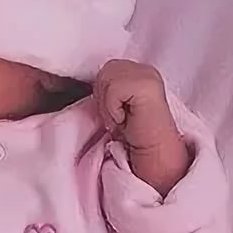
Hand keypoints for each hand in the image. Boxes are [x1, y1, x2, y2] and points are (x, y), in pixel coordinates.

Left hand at [94, 59, 188, 195]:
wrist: (153, 163)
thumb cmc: (130, 141)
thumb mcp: (111, 109)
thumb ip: (104, 91)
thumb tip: (79, 82)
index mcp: (136, 72)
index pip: (104, 69)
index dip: (101, 94)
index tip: (114, 117)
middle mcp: (144, 69)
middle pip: (103, 71)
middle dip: (104, 98)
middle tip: (118, 120)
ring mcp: (147, 75)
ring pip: (106, 76)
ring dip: (108, 105)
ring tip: (121, 121)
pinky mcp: (146, 85)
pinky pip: (113, 87)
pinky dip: (113, 108)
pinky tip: (125, 121)